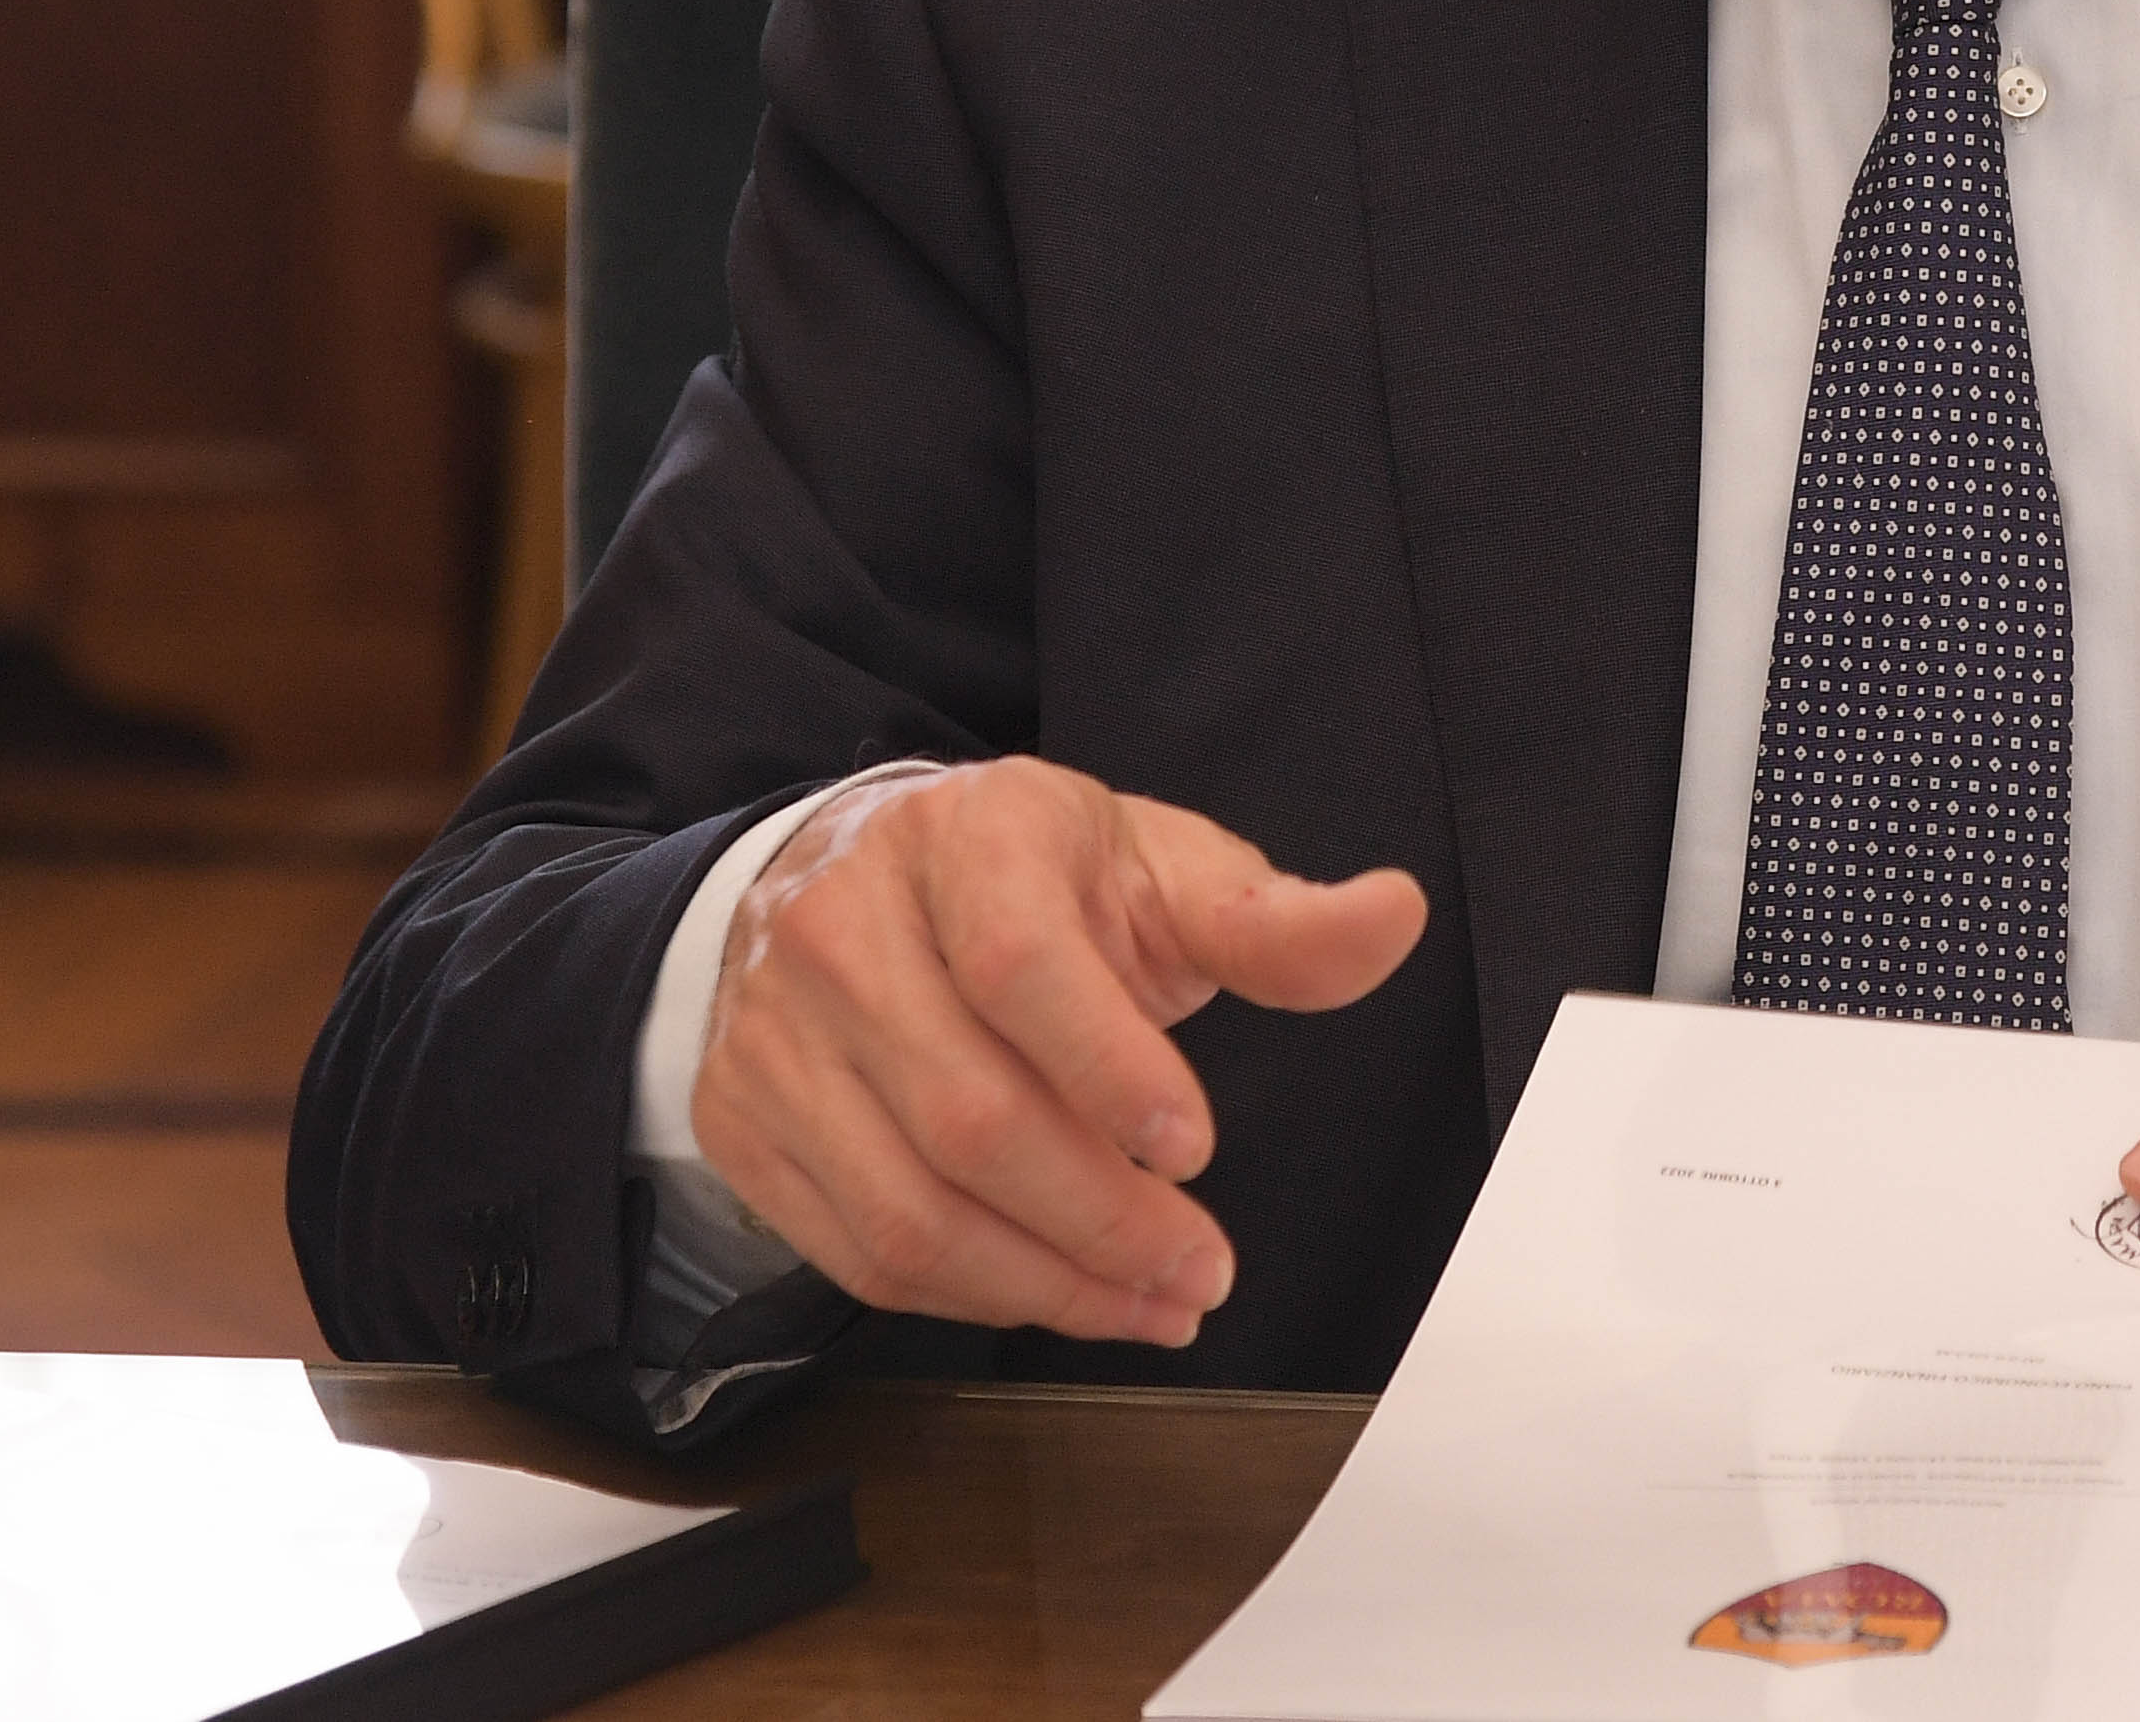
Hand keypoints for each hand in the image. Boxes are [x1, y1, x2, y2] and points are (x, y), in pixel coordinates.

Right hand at [691, 756, 1425, 1346]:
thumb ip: (1274, 920)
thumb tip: (1394, 917)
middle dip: (1105, 1219)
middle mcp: (843, 927)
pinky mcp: (744, 1122)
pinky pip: (861, 1252)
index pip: (1018, 962)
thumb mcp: (1157, 870)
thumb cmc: (1032, 883)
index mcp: (967, 837)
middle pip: (969, 1113)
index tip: (1197, 1146)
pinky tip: (1062, 1296)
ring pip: (911, 1207)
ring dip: (1049, 1284)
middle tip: (1205, 1270)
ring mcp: (777, 1033)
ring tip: (1154, 1302)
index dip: (1111, 1069)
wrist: (853, 878)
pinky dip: (974, 1300)